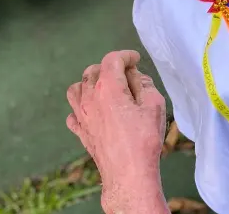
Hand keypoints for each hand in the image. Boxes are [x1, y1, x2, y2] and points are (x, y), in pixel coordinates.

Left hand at [66, 51, 168, 213]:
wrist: (128, 172)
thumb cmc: (144, 138)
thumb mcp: (154, 104)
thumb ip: (144, 84)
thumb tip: (135, 76)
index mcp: (108, 87)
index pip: (112, 59)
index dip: (126, 55)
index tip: (135, 59)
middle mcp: (89, 98)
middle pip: (92, 71)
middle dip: (110, 67)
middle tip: (127, 75)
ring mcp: (81, 115)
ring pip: (77, 88)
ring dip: (91, 83)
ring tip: (107, 89)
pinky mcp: (80, 131)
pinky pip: (73, 112)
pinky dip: (82, 106)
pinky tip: (95, 111)